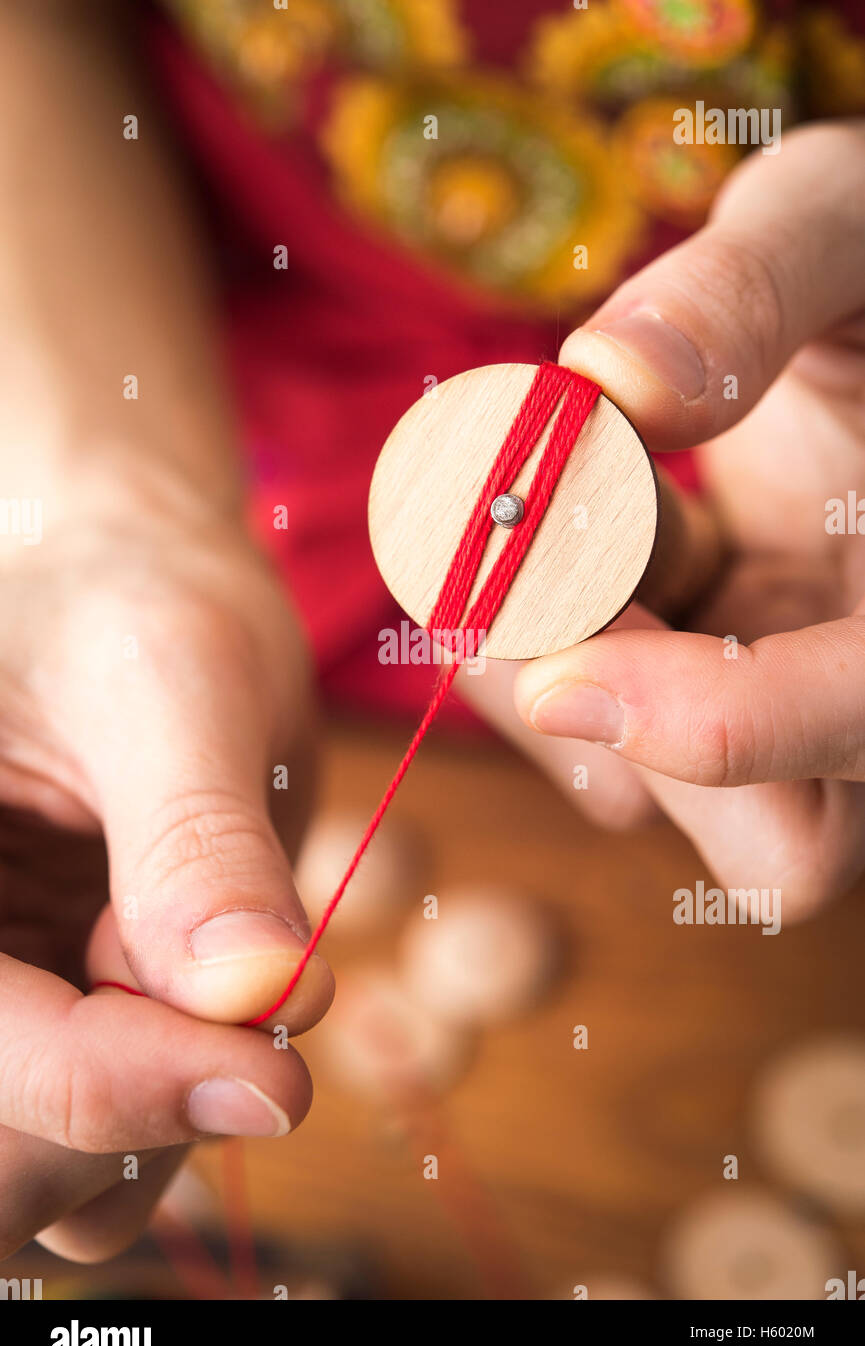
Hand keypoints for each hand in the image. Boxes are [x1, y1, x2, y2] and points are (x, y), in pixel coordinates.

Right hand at [0, 497, 332, 1262]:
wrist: (135, 593)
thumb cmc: (132, 599)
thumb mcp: (170, 681)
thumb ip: (201, 839)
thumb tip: (264, 994)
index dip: (120, 1085)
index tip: (272, 1071)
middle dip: (129, 1120)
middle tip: (247, 1018)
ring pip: (45, 1188)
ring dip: (159, 1124)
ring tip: (212, 965)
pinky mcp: (43, 1024)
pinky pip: (99, 1150)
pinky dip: (172, 1108)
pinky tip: (202, 986)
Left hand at [468, 120, 864, 919]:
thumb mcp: (853, 219)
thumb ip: (760, 278)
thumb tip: (613, 381)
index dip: (729, 730)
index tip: (564, 678)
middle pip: (787, 842)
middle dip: (634, 744)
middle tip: (528, 596)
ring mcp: (806, 688)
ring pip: (688, 798)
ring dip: (571, 695)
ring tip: (511, 549)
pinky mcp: (733, 669)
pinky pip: (632, 727)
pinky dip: (557, 656)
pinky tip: (531, 552)